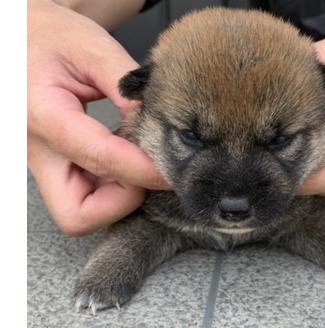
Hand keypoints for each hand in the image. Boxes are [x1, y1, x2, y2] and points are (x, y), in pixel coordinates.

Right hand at [28, 1, 168, 235]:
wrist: (18, 37)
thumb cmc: (48, 36)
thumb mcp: (90, 49)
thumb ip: (125, 86)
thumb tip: (159, 122)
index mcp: (43, 116)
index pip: (100, 159)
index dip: (144, 170)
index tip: (174, 168)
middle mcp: (37, 152)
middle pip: (78, 214)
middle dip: (122, 201)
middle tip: (145, 169)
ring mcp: (42, 164)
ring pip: (80, 211)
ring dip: (119, 195)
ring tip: (137, 157)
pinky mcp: (53, 165)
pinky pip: (83, 195)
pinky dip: (111, 186)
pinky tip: (125, 155)